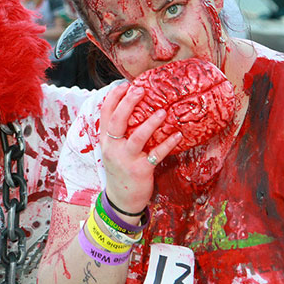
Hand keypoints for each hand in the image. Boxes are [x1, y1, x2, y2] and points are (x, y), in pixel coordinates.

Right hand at [100, 82, 181, 213]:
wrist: (122, 199)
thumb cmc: (120, 169)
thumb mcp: (112, 150)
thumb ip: (118, 132)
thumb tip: (131, 108)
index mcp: (105, 140)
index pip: (105, 114)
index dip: (114, 97)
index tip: (125, 84)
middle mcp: (112, 148)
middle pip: (117, 121)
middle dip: (128, 103)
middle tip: (141, 90)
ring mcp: (126, 159)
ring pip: (137, 137)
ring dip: (150, 123)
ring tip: (163, 112)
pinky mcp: (140, 170)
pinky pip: (156, 154)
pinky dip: (168, 144)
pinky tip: (178, 134)